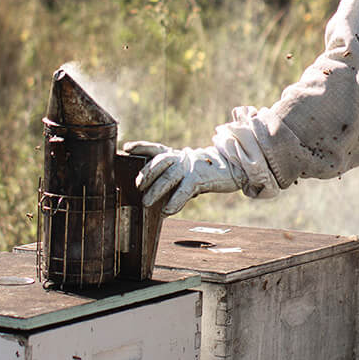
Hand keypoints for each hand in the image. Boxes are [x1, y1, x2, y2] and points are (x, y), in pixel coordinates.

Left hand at [122, 141, 242, 214]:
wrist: (232, 169)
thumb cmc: (206, 172)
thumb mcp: (187, 170)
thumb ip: (173, 176)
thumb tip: (155, 194)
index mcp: (177, 155)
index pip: (156, 148)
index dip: (141, 147)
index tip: (127, 149)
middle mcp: (181, 158)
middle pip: (160, 161)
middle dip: (146, 173)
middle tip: (138, 186)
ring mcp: (190, 167)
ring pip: (169, 177)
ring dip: (156, 190)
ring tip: (146, 203)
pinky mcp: (199, 178)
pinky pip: (184, 190)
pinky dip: (174, 202)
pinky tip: (166, 212)